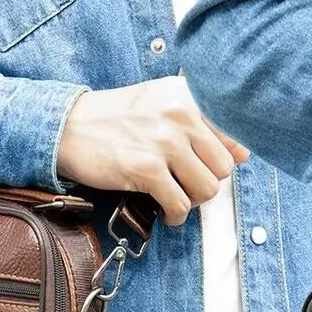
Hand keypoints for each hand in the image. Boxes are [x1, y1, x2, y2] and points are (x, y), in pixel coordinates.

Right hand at [57, 77, 249, 225]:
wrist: (68, 127)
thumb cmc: (117, 117)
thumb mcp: (161, 101)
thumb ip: (200, 118)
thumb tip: (243, 152)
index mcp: (187, 95)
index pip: (234, 134)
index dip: (225, 158)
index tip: (208, 166)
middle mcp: (180, 114)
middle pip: (224, 167)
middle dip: (208, 182)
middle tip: (188, 185)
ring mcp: (164, 142)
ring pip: (208, 189)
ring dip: (194, 201)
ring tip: (177, 197)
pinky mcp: (146, 169)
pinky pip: (181, 204)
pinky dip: (176, 215)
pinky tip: (166, 211)